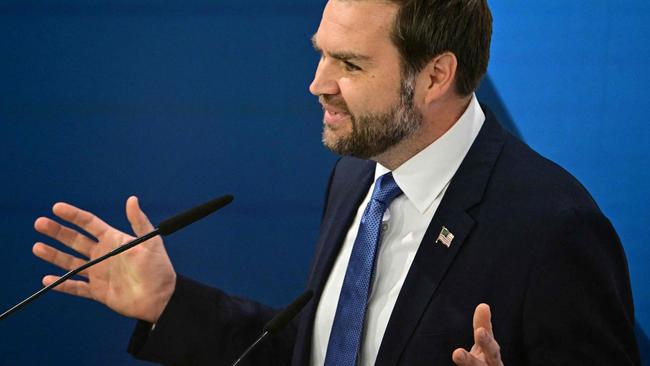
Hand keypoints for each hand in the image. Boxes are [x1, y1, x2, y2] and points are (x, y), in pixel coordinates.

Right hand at [32, 196, 175, 322]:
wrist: (161, 298)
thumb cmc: (159, 268)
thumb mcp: (151, 242)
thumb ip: (139, 222)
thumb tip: (132, 199)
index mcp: (114, 240)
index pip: (89, 224)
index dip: (73, 216)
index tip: (56, 208)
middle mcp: (103, 255)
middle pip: (75, 240)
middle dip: (57, 232)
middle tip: (39, 223)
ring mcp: (99, 273)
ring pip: (71, 262)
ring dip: (53, 255)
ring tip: (37, 247)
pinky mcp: (98, 291)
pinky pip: (75, 287)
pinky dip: (62, 284)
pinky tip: (47, 279)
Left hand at [452, 304, 503, 365]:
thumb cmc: (487, 361)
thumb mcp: (485, 345)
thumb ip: (483, 326)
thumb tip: (483, 305)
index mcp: (492, 357)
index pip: (490, 347)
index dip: (485, 341)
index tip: (479, 332)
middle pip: (485, 363)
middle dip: (473, 358)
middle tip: (458, 353)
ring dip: (467, 364)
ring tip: (456, 354)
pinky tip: (455, 357)